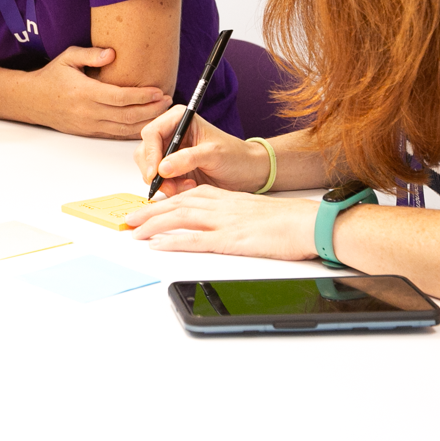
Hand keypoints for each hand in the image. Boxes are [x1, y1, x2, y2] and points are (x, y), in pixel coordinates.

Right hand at [27, 46, 172, 138]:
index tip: (158, 91)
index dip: (141, 96)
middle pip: (126, 115)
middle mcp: (88, 112)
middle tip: (167, 102)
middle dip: (151, 110)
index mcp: (84, 92)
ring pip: (123, 129)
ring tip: (162, 113)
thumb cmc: (52, 76)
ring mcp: (88, 125)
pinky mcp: (88, 132)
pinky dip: (132, 132)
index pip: (119, 97)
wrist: (32, 100)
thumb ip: (90, 54)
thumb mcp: (68, 57)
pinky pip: (114, 134)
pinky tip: (146, 125)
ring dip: (146, 122)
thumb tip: (112, 53)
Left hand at [125, 184, 319, 261]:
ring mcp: (225, 221)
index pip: (185, 196)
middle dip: (149, 212)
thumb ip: (231, 214)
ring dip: (153, 225)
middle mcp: (221, 205)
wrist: (309, 223)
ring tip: (134, 231)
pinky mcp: (232, 239)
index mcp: (225, 198)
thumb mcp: (251, 211)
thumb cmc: (287, 220)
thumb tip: (215, 224)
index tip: (145, 211)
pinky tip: (157, 245)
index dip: (162, 203)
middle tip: (129, 221)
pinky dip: (173, 241)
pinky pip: (196, 239)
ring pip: (180, 218)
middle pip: (176, 205)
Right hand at [134, 106, 271, 196]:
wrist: (247, 172)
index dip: (150, 153)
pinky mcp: (173, 170)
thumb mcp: (214, 154)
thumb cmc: (236, 156)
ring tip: (188, 186)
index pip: (152, 133)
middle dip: (155, 171)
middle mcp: (171, 134)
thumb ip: (188, 158)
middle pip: (145, 151)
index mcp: (180, 119)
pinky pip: (160, 181)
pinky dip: (170, 188)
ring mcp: (170, 152)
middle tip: (170, 186)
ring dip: (164, 182)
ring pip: (150, 168)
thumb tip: (163, 168)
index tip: (156, 173)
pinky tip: (188, 188)